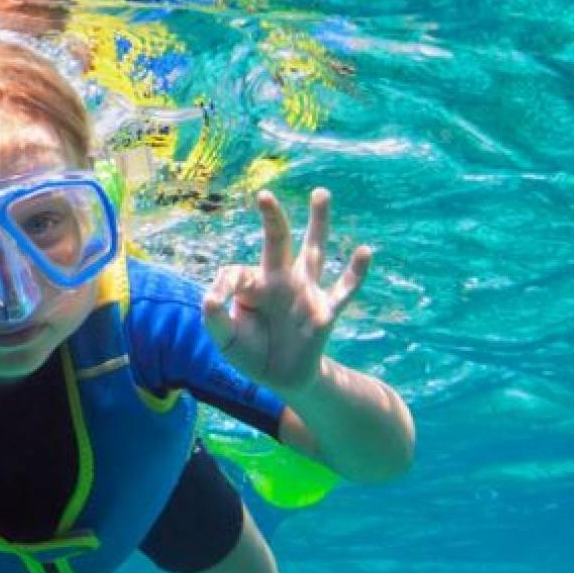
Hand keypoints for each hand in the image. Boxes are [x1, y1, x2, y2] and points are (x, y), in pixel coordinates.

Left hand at [204, 186, 372, 395]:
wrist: (282, 378)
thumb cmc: (251, 353)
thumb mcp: (227, 341)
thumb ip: (216, 321)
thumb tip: (208, 298)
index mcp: (254, 285)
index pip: (236, 273)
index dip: (224, 285)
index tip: (215, 300)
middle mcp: (281, 280)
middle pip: (277, 242)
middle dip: (272, 219)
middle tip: (264, 195)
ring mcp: (305, 293)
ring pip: (314, 252)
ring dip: (318, 224)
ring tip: (320, 193)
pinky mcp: (324, 312)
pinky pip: (343, 290)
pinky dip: (355, 273)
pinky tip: (365, 251)